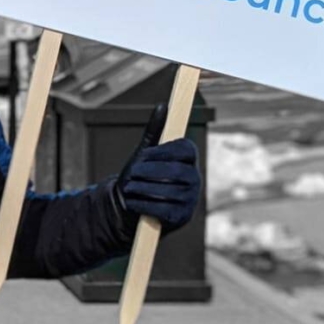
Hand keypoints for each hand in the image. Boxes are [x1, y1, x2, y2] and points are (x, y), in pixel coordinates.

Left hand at [114, 104, 201, 232]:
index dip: (163, 151)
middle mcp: (194, 179)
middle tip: (132, 173)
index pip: (185, 149)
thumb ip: (154, 130)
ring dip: (143, 188)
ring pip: (168, 191)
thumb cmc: (139, 176)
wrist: (129, 206)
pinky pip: (163, 209)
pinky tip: (132, 202)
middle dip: (149, 171)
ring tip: (129, 188)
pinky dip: (143, 205)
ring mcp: (190, 200)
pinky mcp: (181, 217)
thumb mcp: (145, 152)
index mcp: (188, 160)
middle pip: (176, 171)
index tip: (143, 154)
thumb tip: (163, 106)